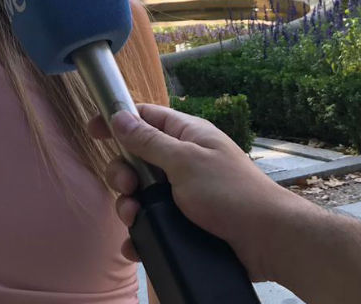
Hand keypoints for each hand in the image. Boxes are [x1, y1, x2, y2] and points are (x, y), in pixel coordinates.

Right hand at [90, 105, 313, 281]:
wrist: (267, 241)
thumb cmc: (231, 193)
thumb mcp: (185, 162)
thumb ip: (149, 141)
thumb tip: (119, 116)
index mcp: (186, 136)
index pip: (145, 117)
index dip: (117, 120)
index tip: (93, 129)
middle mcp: (182, 161)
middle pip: (135, 159)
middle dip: (122, 174)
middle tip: (128, 187)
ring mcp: (182, 193)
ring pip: (140, 194)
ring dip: (128, 206)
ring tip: (134, 217)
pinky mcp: (184, 222)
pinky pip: (151, 222)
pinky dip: (140, 232)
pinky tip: (136, 243)